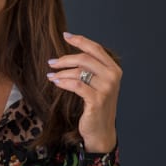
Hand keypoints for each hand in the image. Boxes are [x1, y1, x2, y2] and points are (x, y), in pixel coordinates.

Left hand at [47, 32, 121, 152]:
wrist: (101, 130)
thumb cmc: (96, 106)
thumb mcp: (97, 84)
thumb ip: (91, 69)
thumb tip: (69, 54)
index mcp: (114, 69)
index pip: (96, 49)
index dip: (80, 40)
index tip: (65, 35)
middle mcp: (113, 77)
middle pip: (85, 59)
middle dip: (65, 59)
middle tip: (51, 62)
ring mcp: (106, 89)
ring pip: (79, 72)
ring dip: (61, 72)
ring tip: (51, 75)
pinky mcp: (97, 100)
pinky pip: (76, 85)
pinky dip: (64, 82)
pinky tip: (56, 82)